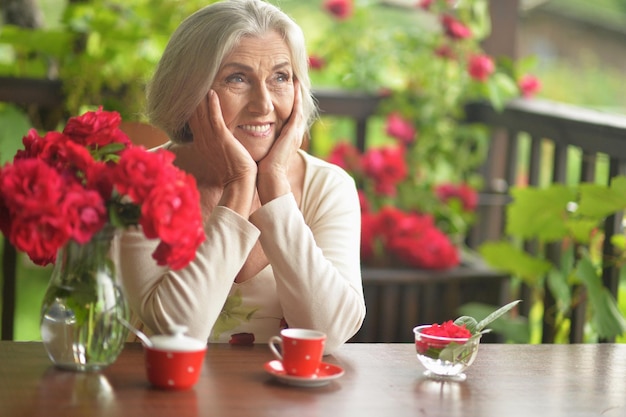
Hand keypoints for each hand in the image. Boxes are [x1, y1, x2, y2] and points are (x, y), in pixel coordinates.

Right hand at [188, 90, 256, 214]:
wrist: (240, 181)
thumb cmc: (234, 168)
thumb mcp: (221, 152)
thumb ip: (217, 141)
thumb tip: (217, 134)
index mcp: (202, 142)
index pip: (192, 118)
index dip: (190, 103)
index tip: (188, 88)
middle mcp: (203, 139)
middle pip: (192, 113)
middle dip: (190, 96)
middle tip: (187, 78)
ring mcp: (211, 139)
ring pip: (201, 114)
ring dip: (199, 96)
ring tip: (197, 79)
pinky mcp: (222, 139)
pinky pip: (215, 119)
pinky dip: (212, 105)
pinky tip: (211, 92)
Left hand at [256, 79, 304, 202]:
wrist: (270, 178)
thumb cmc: (262, 169)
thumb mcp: (262, 151)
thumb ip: (258, 141)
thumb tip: (246, 135)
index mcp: (285, 138)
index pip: (288, 117)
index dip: (287, 104)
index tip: (283, 91)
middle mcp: (293, 134)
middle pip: (297, 110)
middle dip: (296, 96)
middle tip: (293, 80)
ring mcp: (295, 133)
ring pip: (299, 108)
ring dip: (298, 94)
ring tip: (295, 79)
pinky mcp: (292, 132)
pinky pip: (297, 111)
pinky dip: (297, 99)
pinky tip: (294, 87)